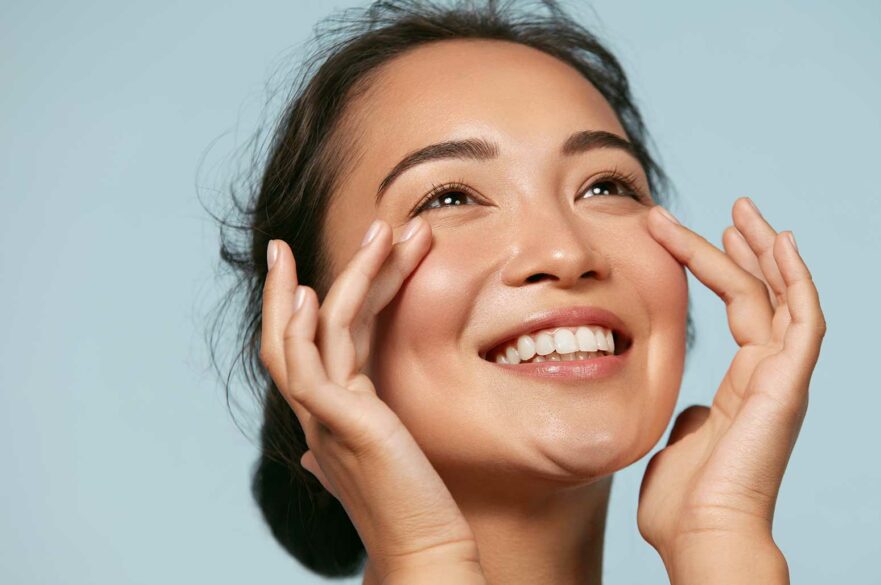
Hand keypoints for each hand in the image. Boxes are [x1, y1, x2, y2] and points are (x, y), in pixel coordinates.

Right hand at [260, 218, 483, 582]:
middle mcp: (318, 414)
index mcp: (329, 415)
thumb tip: (316, 452)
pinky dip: (305, 329)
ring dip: (339, 278)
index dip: (308, 304)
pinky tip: (314, 294)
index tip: (311, 267)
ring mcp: (324, 419)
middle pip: (292, 334)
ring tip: (371, 231)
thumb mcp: (379, 462)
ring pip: (310, 335)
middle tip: (284, 240)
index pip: (310, 346)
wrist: (426, 549)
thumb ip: (353, 441)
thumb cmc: (411, 507)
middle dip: (289, 284)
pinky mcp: (341, 426)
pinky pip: (309, 368)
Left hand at [637, 199, 825, 563]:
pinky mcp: (788, 383)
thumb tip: (692, 408)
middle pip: (767, 294)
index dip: (721, 268)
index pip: (741, 309)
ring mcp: (783, 378)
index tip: (693, 235)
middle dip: (749, 248)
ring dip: (765, 250)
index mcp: (744, 386)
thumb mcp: (680, 443)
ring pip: (783, 297)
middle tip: (734, 208)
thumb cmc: (685, 503)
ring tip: (744, 210)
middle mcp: (769, 376)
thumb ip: (691, 417)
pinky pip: (803, 319)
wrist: (701, 535)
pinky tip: (780, 243)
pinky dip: (796, 279)